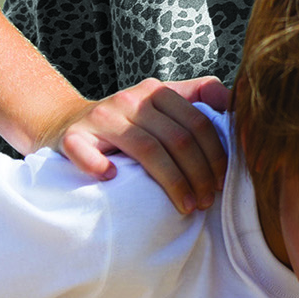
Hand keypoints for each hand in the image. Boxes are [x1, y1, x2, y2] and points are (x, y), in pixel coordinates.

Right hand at [41, 77, 232, 213]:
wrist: (66, 123)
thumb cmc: (125, 123)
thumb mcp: (160, 104)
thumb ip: (197, 96)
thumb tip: (232, 102)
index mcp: (155, 91)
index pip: (197, 122)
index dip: (215, 155)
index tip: (221, 183)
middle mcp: (129, 99)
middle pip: (177, 138)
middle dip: (198, 174)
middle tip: (206, 202)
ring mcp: (100, 116)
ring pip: (147, 148)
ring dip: (172, 182)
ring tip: (186, 206)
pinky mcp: (72, 136)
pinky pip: (86, 151)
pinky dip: (99, 166)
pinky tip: (112, 179)